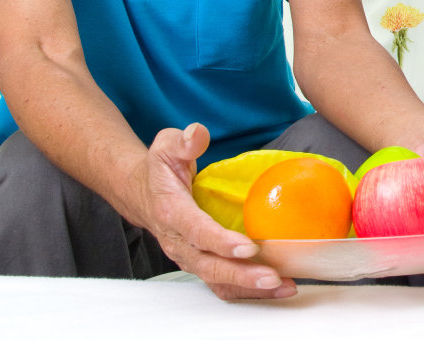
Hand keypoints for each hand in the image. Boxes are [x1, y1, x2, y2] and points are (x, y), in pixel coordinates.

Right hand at [132, 123, 294, 299]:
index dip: (221, 242)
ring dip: (249, 287)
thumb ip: (183, 141)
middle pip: (209, 265)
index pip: (196, 231)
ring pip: (216, 280)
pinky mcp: (200, 263)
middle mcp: (178, 241)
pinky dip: (246, 290)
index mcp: (172, 211)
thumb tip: (198, 134)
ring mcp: (188, 256)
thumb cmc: (159, 169)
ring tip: (283, 287)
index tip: (248, 247)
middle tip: (272, 276)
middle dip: (241, 274)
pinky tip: (275, 288)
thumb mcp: (165, 146)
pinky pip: (221, 283)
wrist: (141, 193)